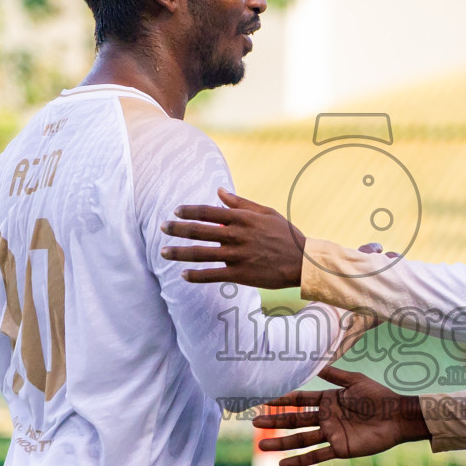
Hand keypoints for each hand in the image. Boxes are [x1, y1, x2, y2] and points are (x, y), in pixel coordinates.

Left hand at [160, 189, 305, 288]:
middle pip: (199, 231)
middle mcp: (237, 235)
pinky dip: (196, 275)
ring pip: (201, 253)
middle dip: (177, 229)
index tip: (176, 211)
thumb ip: (240, 203)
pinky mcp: (240, 274)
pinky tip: (183, 275)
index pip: (208, 212)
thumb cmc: (286, 235)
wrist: (303, 262)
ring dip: (179, 253)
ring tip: (163, 252)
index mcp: (243, 218)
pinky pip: (212, 275)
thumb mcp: (266, 213)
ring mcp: (237, 256)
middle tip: (162, 228)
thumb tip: (219, 190)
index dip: (189, 211)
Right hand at [254, 365, 427, 465]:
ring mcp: (331, 434)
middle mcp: (326, 418)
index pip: (300, 400)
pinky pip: (316, 455)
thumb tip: (316, 364)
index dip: (283, 400)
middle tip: (254, 421)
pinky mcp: (340, 448)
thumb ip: (335, 375)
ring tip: (261, 445)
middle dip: (275, 421)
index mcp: (328, 401)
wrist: (397, 417)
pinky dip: (299, 460)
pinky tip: (282, 463)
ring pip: (300, 439)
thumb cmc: (379, 397)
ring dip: (281, 442)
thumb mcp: (355, 381)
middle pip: (295, 420)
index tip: (264, 400)